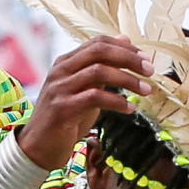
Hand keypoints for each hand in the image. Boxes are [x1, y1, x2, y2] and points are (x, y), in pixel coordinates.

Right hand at [16, 36, 155, 169]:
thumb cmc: (65, 118)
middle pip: (99, 51)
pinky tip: (129, 109)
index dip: (124, 48)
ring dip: (127, 80)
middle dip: (129, 59)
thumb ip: (101, 68)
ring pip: (98, 71)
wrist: (38, 147)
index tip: (145, 59)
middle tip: (150, 71)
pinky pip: (94, 97)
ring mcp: (59, 88)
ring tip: (145, 91)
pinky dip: (116, 102)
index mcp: (66, 62)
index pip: (97, 43)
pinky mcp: (62, 108)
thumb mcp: (84, 89)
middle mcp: (60, 70)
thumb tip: (124, 41)